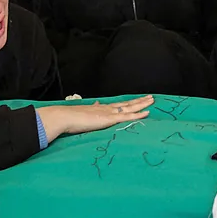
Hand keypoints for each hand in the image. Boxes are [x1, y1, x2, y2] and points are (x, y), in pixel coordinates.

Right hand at [36, 95, 152, 141]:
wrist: (64, 117)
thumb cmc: (70, 118)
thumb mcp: (82, 114)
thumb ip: (90, 111)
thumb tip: (94, 105)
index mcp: (100, 108)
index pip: (117, 105)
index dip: (127, 103)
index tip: (135, 100)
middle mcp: (106, 108)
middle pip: (127, 104)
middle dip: (139, 101)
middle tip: (150, 97)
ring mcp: (109, 113)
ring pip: (130, 107)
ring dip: (142, 104)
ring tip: (152, 101)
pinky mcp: (109, 119)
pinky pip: (127, 116)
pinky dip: (138, 114)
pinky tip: (146, 113)